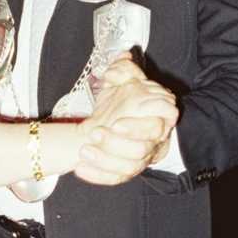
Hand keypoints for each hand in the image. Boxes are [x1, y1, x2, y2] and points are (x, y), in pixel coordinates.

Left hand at [76, 55, 177, 184]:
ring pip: (129, 167)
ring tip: (84, 150)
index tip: (115, 122)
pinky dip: (97, 175)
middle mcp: (152, 142)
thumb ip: (125, 70)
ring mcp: (140, 159)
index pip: (158, 126)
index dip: (138, 127)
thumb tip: (122, 59)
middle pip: (141, 149)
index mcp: (157, 119)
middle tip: (95, 133)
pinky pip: (114, 178)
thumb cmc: (128, 103)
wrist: (117, 124)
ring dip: (104, 160)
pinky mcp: (126, 171)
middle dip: (116, 144)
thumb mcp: (127, 83)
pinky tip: (80, 168)